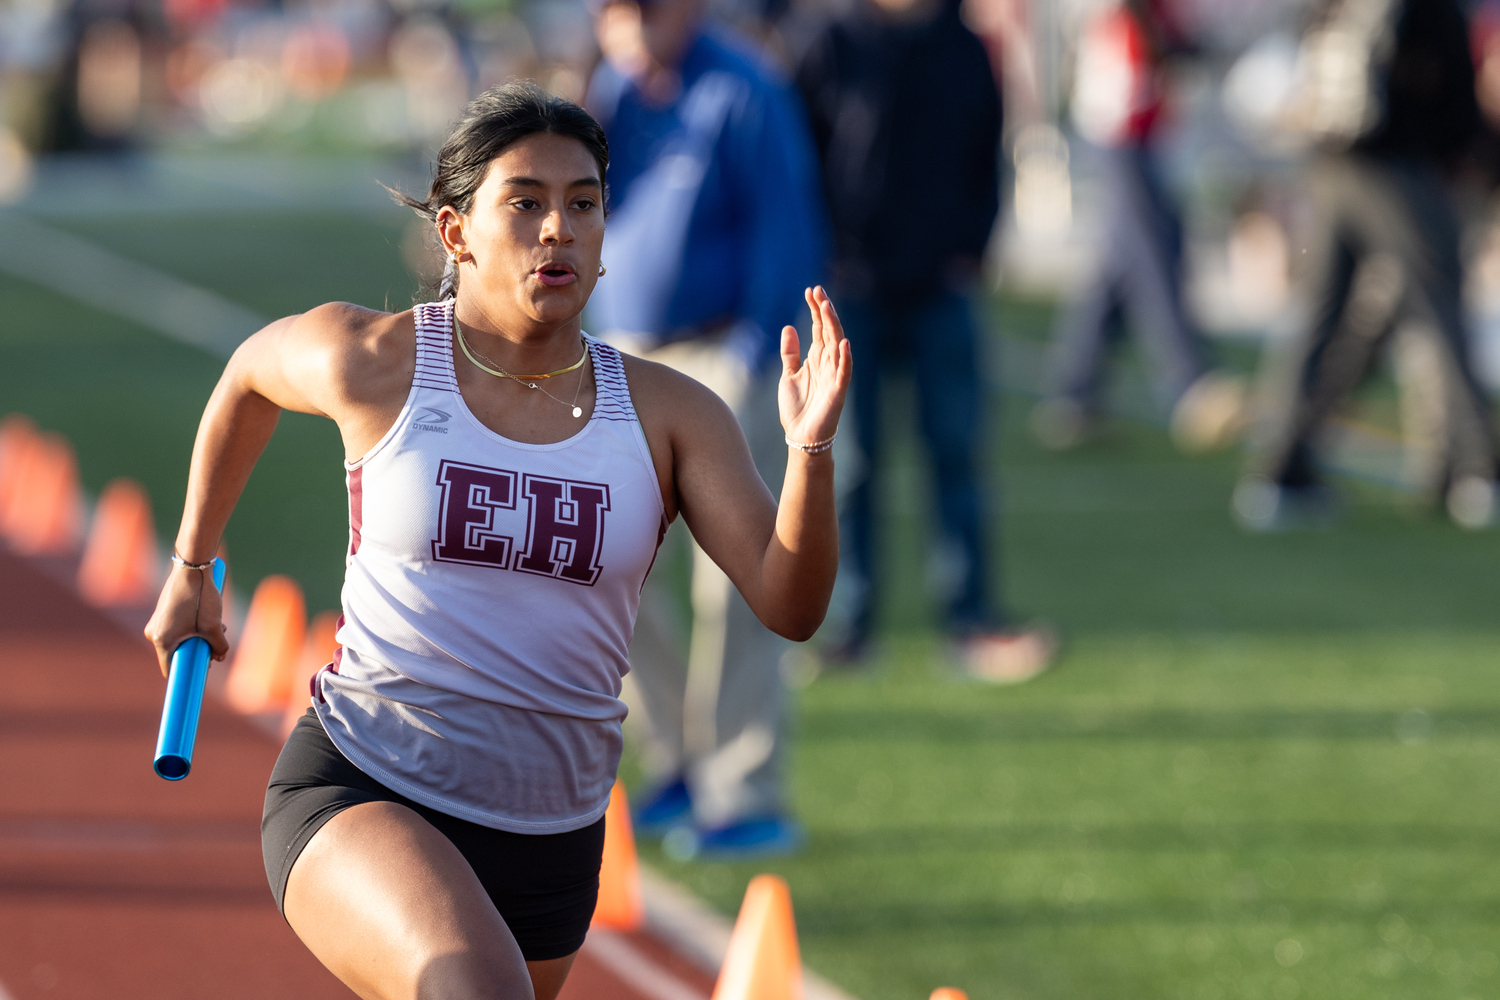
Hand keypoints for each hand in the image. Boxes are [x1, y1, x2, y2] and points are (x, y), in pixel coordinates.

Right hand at [144, 564, 228, 677]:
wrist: (192, 567)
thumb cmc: (200, 598)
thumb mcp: (215, 626)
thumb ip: (219, 647)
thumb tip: (220, 657)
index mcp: (161, 641)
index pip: (170, 669)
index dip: (186, 674)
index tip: (201, 674)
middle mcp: (154, 633)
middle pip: (177, 654)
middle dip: (198, 651)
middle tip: (217, 643)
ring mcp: (157, 622)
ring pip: (179, 640)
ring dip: (199, 638)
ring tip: (219, 626)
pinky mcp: (162, 612)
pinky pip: (177, 629)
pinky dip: (192, 628)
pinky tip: (209, 618)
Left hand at [779, 286, 851, 448]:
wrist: (800, 436)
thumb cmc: (797, 408)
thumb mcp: (788, 375)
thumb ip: (790, 353)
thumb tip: (789, 327)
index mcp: (816, 358)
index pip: (818, 328)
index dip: (815, 309)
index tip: (810, 290)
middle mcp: (828, 363)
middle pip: (828, 331)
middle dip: (824, 311)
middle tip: (818, 291)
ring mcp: (834, 376)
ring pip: (837, 345)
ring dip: (833, 326)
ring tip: (827, 308)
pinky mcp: (838, 391)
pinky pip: (844, 372)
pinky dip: (845, 358)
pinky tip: (843, 343)